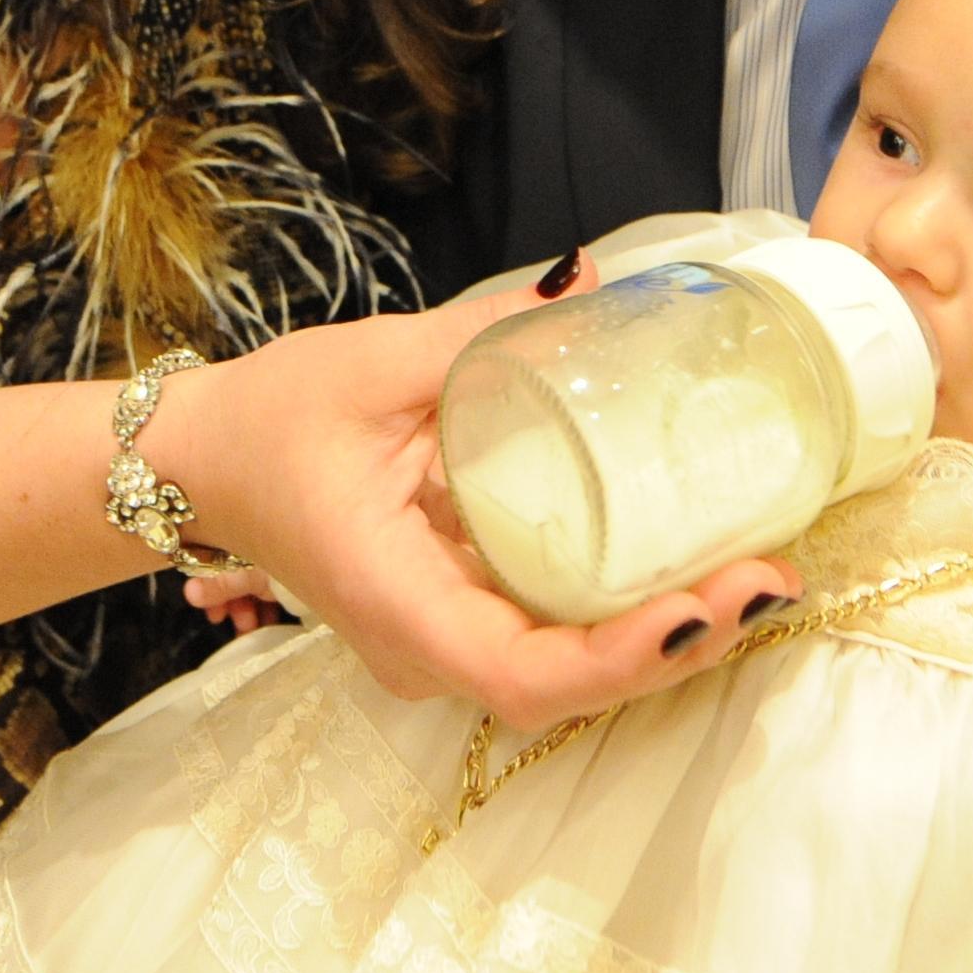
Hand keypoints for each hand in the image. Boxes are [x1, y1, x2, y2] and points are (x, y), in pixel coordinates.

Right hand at [149, 286, 796, 734]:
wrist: (198, 462)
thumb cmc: (270, 419)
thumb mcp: (372, 364)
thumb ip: (482, 329)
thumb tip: (592, 284)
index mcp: (395, 600)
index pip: (523, 675)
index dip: (625, 657)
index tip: (707, 605)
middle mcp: (422, 649)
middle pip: (568, 688)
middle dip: (678, 646)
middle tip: (774, 577)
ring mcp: (441, 643)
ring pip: (568, 674)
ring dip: (667, 639)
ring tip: (760, 579)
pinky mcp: (458, 616)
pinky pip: (551, 638)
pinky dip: (628, 617)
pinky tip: (696, 570)